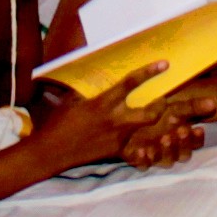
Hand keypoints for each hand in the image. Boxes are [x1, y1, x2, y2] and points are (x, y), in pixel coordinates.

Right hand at [40, 67, 164, 166]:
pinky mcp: (116, 151)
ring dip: (145, 121)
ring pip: (143, 128)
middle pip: (151, 114)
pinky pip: (131, 141)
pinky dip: (130, 136)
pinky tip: (125, 135)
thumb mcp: (71, 101)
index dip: (148, 72)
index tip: (164, 64)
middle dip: (161, 106)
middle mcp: (115, 121)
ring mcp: (118, 138)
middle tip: (161, 100)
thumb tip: (95, 79)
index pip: (130, 84)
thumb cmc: (58, 123)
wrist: (52, 152)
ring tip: (143, 115)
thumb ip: (87, 91)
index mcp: (103, 103)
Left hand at [121, 112, 203, 168]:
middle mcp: (171, 150)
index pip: (196, 144)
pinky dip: (144, 160)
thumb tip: (213, 102)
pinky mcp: (138, 160)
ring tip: (165, 138)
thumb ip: (192, 106)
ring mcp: (156, 156)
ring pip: (167, 162)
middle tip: (182, 130)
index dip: (198, 138)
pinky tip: (142, 150)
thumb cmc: (154, 109)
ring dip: (167, 151)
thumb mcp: (173, 106)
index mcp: (182, 139)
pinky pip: (143, 166)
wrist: (128, 114)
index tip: (199, 128)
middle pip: (183, 155)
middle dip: (184, 144)